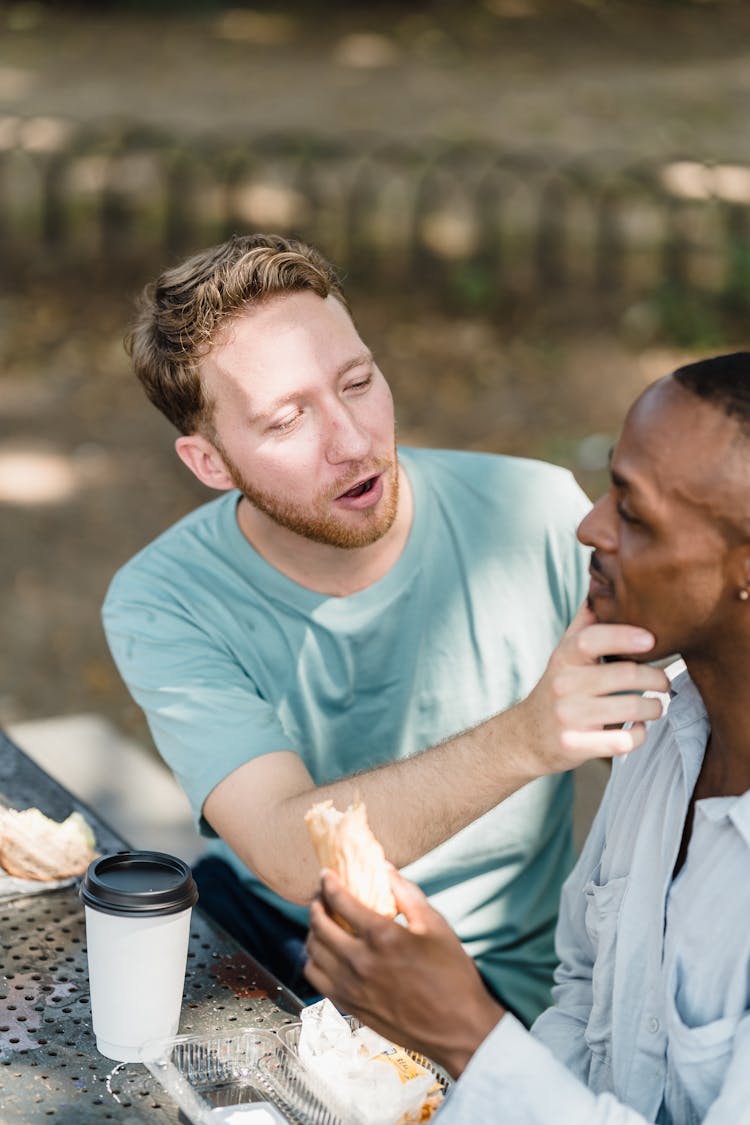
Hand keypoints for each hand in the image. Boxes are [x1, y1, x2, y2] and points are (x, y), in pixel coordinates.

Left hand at [304, 867, 503, 1078]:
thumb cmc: (452, 976)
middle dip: (317, 903)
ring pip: (312, 951)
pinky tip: (326, 953)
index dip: (328, 883)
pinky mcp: (349, 1006)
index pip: (340, 901)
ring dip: (313, 931)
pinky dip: (314, 960)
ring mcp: (351, 987)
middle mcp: (360, 961)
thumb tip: (385, 868)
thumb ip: (407, 893)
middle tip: (322, 896)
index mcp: (382, 937)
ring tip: (322, 923)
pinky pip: (315, 978)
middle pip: (319, 924)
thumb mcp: (435, 925)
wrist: (458, 1028)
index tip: (327, 875)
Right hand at [519, 603, 670, 769]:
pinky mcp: (575, 746)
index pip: (591, 639)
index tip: (650, 640)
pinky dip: (639, 735)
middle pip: (625, 675)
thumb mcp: (563, 655)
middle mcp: (563, 685)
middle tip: (665, 682)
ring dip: (654, 708)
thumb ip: (584, 624)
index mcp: (563, 658)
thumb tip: (601, 585)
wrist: (525, 737)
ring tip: (656, 706)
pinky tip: (637, 729)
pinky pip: (623, 740)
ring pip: (631, 708)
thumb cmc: (556, 689)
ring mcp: (568, 717)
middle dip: (657, 678)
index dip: (623, 636)